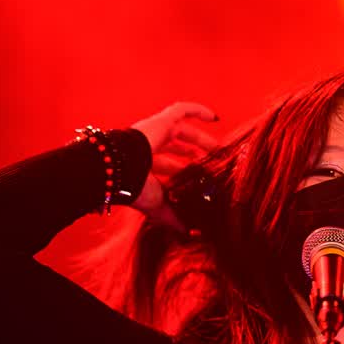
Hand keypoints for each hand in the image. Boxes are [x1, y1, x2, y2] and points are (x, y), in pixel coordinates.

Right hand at [127, 99, 219, 226]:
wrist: (124, 167)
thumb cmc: (136, 188)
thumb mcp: (159, 206)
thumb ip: (174, 218)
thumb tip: (190, 233)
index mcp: (145, 167)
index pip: (169, 167)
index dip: (185, 171)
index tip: (205, 179)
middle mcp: (148, 147)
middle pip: (175, 148)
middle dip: (194, 155)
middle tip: (215, 163)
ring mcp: (153, 132)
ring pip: (182, 131)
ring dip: (201, 139)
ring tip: (219, 149)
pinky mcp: (161, 121)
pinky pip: (181, 109)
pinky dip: (198, 111)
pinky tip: (215, 118)